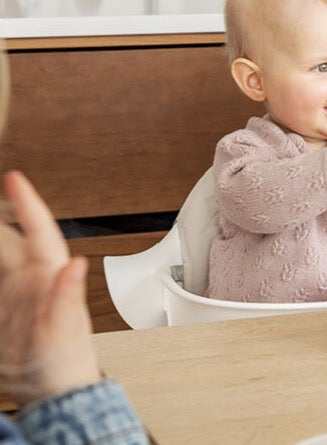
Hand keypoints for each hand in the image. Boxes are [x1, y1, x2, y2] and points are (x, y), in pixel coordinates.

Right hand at [0, 171, 100, 405]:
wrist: (53, 390)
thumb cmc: (67, 359)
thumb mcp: (66, 329)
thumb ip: (68, 296)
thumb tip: (76, 264)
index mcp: (50, 275)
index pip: (38, 231)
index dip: (27, 203)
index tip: (15, 178)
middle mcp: (32, 279)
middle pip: (8, 239)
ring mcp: (14, 295)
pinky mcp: (2, 311)